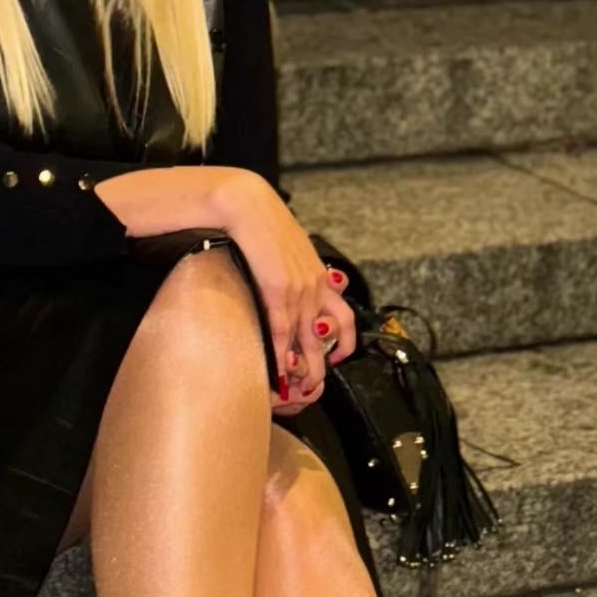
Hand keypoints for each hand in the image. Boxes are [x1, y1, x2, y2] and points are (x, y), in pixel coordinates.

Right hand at [216, 173, 357, 413]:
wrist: (250, 207)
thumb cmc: (265, 226)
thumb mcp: (291, 250)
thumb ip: (298, 272)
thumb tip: (292, 288)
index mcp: (321, 276)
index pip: (345, 318)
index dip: (346, 343)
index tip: (338, 358)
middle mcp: (316, 287)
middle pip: (328, 337)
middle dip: (322, 366)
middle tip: (313, 385)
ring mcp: (299, 291)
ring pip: (307, 341)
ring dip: (301, 369)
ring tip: (294, 389)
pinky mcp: (278, 291)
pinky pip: (283, 332)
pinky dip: (281, 355)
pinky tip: (276, 370)